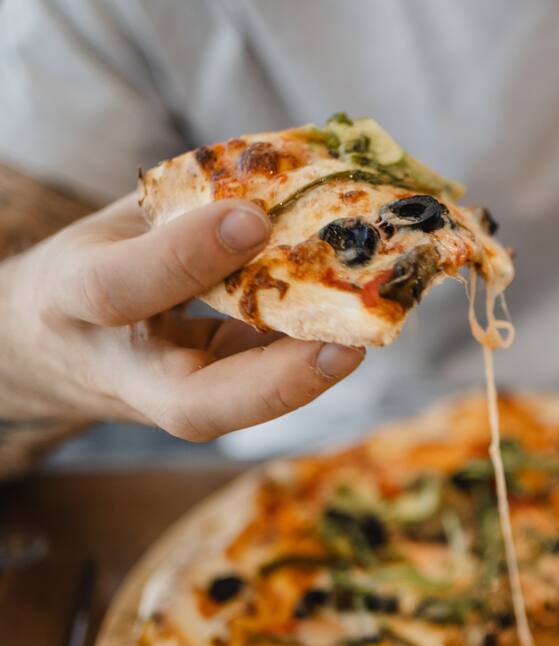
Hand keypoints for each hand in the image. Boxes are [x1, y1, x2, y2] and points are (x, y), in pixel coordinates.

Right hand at [0, 194, 362, 438]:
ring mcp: (166, 402)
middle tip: (346, 348)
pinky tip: (354, 325)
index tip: (252, 219)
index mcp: (74, 299)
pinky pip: (260, 392)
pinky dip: (307, 360)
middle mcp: (123, 371)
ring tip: (366, 335)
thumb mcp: (118, 224)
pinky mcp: (206, 408)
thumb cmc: (96, 263)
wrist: (53, 346)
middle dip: (274, 383)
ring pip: (238, 414)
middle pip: (195, 406)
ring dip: (307, 377)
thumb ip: (184, 209)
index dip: (186, 255)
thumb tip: (288, 177)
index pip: (121, 289)